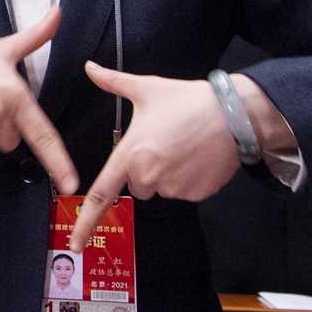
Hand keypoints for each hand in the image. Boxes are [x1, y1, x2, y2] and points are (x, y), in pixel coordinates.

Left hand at [67, 64, 262, 251]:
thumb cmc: (189, 101)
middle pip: (135, 185)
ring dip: (165, 173)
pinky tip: (195, 157)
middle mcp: (149, 177)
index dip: (85, 223)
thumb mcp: (146, 89)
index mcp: (130, 155)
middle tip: (160, 143)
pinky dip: (186, 178)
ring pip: (160, 188)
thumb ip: (113, 82)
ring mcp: (174, 188)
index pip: (101, 196)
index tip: (76, 242)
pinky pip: (182, 191)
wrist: (234, 115)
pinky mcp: (196, 194)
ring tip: (181, 146)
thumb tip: (90, 68)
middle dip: (143, 168)